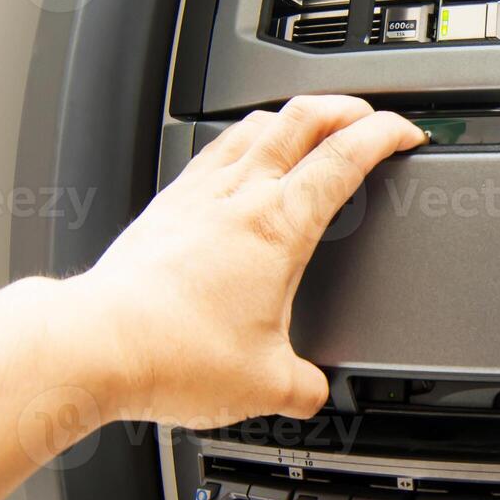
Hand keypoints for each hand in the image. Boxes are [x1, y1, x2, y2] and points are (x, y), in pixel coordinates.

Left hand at [70, 96, 424, 426]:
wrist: (93, 347)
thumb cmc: (171, 354)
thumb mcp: (266, 385)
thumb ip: (305, 387)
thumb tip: (314, 392)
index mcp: (280, 225)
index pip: (347, 155)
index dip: (386, 134)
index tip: (406, 134)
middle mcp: (239, 196)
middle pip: (303, 115)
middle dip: (347, 107)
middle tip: (369, 118)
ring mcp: (197, 195)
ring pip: (255, 124)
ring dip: (294, 116)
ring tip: (312, 128)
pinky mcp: (164, 207)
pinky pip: (214, 150)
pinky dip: (244, 142)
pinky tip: (241, 162)